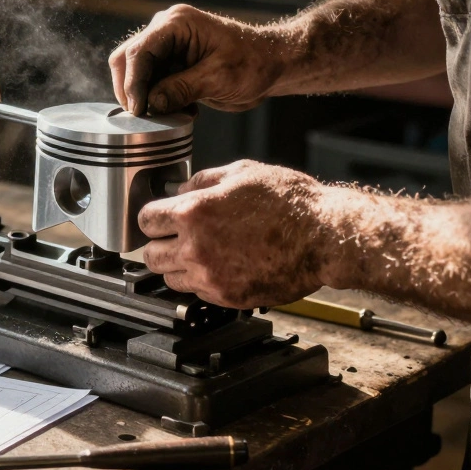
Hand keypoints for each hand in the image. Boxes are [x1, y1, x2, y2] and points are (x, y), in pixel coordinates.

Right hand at [108, 4, 294, 115]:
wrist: (271, 64)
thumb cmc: (253, 62)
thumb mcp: (219, 78)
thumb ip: (182, 88)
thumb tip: (152, 103)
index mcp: (177, 23)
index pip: (139, 52)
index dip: (133, 83)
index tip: (138, 110)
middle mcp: (166, 30)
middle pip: (127, 59)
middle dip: (131, 89)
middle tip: (143, 116)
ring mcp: (167, 46)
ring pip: (134, 73)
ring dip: (144, 96)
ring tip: (166, 113)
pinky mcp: (171, 64)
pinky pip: (150, 82)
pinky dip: (156, 99)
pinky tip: (178, 110)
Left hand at [139, 160, 331, 307]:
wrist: (324, 237)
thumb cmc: (290, 202)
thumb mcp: (242, 172)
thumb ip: (202, 181)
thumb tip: (180, 190)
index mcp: (194, 212)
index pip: (145, 220)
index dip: (153, 217)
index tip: (160, 218)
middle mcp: (196, 247)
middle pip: (150, 255)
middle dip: (160, 244)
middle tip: (177, 237)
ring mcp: (210, 276)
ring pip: (170, 278)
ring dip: (179, 266)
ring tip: (203, 252)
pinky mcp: (228, 297)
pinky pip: (198, 293)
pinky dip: (203, 281)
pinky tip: (223, 265)